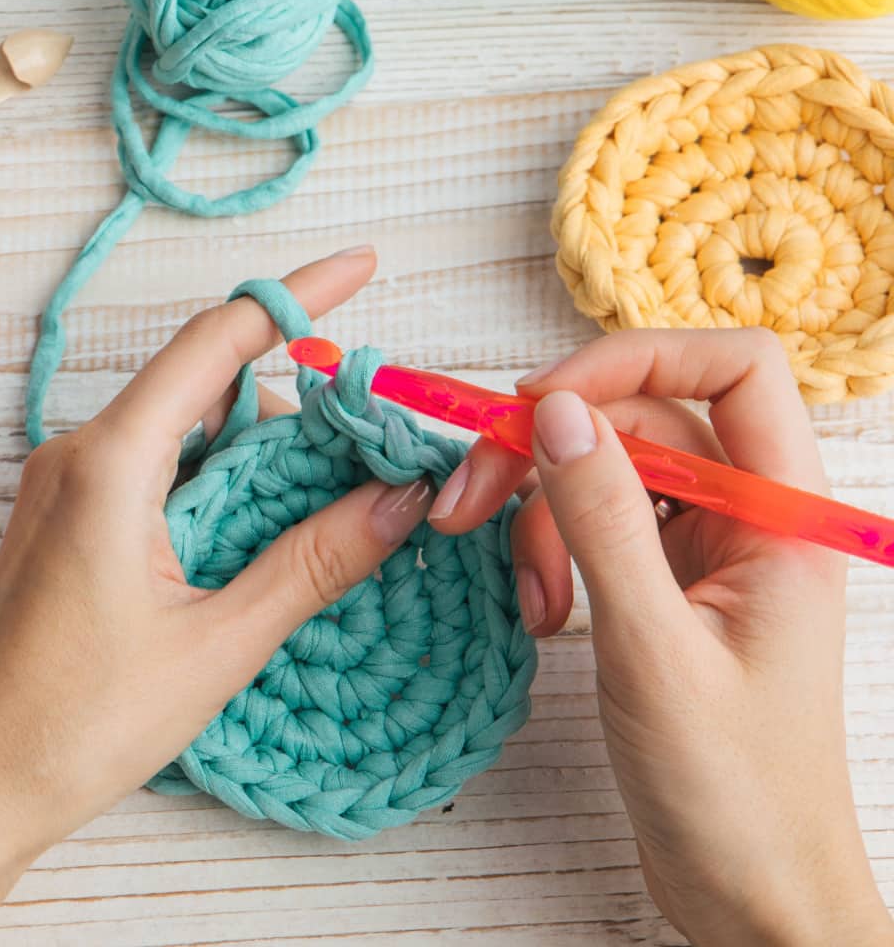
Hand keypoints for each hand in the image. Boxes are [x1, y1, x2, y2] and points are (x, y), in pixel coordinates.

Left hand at [0, 247, 437, 944]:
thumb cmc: (76, 722)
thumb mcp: (218, 642)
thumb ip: (314, 560)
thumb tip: (402, 498)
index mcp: (110, 462)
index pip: (218, 338)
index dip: (298, 295)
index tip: (363, 264)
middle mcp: (77, 455)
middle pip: (204, 382)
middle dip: (297, 391)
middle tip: (382, 430)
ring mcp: (62, 487)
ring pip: (180, 429)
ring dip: (259, 445)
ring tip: (344, 486)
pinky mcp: (60, 523)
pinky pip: (151, 470)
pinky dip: (215, 478)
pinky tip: (270, 521)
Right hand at [429, 329, 892, 945]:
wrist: (751, 891)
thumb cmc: (734, 790)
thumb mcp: (653, 649)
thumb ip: (602, 520)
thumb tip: (554, 411)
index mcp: (785, 517)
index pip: (733, 369)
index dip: (634, 359)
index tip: (537, 401)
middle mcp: (753, 519)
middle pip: (644, 418)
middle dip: (549, 451)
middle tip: (467, 501)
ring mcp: (709, 555)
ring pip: (607, 473)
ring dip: (541, 517)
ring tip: (525, 601)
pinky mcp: (669, 592)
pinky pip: (597, 529)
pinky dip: (551, 556)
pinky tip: (539, 613)